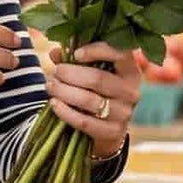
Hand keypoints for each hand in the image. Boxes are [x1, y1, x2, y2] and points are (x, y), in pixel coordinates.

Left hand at [47, 42, 140, 158]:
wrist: (108, 128)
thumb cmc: (98, 92)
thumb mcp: (92, 72)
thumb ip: (76, 60)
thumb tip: (56, 52)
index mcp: (130, 70)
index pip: (119, 54)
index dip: (96, 50)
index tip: (75, 53)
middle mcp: (131, 91)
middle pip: (97, 79)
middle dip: (70, 74)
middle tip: (55, 72)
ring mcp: (124, 113)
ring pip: (89, 100)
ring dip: (64, 91)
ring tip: (50, 86)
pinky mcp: (113, 132)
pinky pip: (84, 121)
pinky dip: (65, 112)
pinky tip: (54, 104)